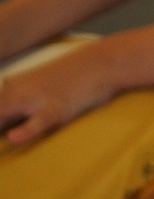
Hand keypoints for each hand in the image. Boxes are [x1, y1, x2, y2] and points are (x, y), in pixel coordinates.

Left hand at [0, 42, 117, 143]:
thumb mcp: (37, 84)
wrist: (100, 61)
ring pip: (2, 116)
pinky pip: (37, 121)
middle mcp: (16, 91)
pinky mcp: (57, 108)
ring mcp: (36, 99)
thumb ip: (15, 104)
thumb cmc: (70, 76)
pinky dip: (24, 130)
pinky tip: (13, 137)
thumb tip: (5, 131)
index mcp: (10, 86)